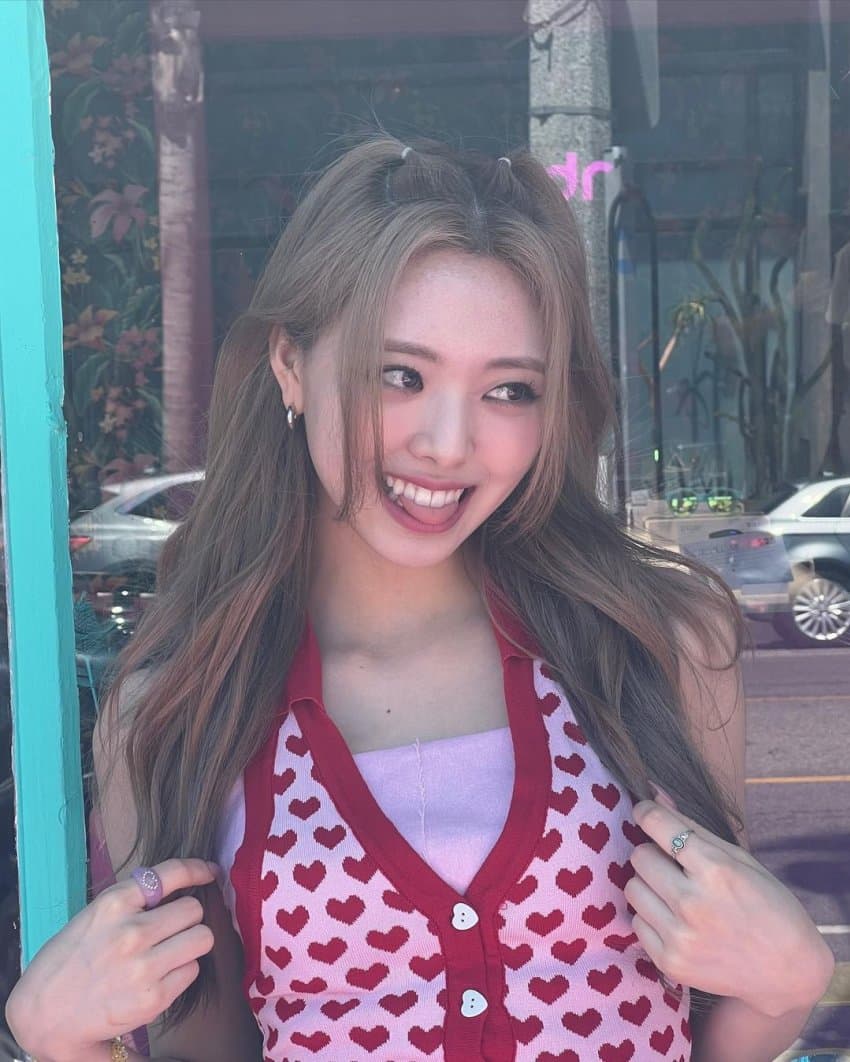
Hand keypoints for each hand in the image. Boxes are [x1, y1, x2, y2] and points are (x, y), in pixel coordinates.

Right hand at [6, 858, 216, 1061]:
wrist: (44, 1014)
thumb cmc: (71, 960)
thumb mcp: (96, 915)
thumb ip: (134, 901)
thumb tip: (182, 887)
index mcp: (114, 903)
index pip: (172, 873)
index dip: (198, 869)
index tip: (210, 872)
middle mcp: (131, 931)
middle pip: (194, 910)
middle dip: (187, 918)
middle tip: (172, 929)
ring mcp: (144, 966)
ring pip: (202, 939)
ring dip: (190, 944)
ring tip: (168, 953)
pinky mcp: (153, 998)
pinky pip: (192, 971)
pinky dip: (181, 973)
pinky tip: (158, 978)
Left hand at [627, 799, 833, 1018]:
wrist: (787, 972)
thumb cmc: (768, 906)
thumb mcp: (740, 859)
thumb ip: (693, 827)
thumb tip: (654, 794)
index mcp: (716, 870)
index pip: (657, 825)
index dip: (646, 812)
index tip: (646, 812)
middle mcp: (693, 903)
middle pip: (639, 856)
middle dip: (653, 854)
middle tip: (673, 865)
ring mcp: (680, 936)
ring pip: (632, 888)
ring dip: (649, 885)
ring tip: (675, 893)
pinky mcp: (670, 962)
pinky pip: (636, 923)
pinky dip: (651, 917)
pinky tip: (677, 921)